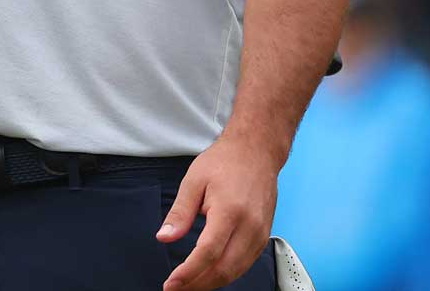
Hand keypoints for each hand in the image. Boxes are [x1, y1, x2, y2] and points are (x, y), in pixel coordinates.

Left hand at [157, 135, 279, 290]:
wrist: (256, 152)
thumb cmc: (225, 162)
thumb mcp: (193, 181)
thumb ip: (179, 212)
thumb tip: (165, 236)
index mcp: (230, 211)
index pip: (208, 253)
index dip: (188, 272)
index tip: (172, 283)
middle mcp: (250, 226)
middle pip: (224, 269)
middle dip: (199, 284)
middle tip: (177, 288)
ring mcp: (261, 233)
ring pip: (237, 271)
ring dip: (212, 283)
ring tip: (190, 285)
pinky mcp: (264, 235)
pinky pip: (246, 263)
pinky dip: (227, 274)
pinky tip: (210, 274)